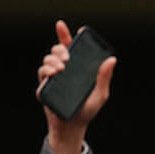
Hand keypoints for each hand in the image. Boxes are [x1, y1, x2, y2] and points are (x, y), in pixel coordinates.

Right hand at [37, 20, 115, 153]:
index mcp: (77, 69)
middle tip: (67, 55)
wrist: (73, 126)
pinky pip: (42, 71)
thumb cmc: (87, 110)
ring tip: (61, 66)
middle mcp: (64, 70)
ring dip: (53, 59)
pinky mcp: (45, 86)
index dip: (67, 35)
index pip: (71, 48)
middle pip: (58, 50)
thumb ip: (104, 77)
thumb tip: (112, 60)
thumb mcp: (100, 93)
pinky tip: (53, 72)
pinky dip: (46, 69)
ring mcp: (53, 77)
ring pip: (48, 59)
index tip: (66, 27)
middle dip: (60, 47)